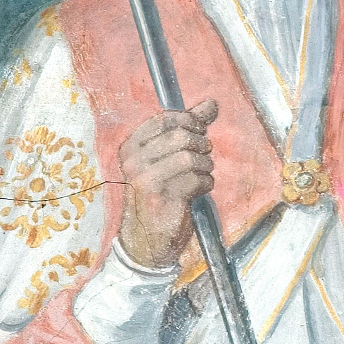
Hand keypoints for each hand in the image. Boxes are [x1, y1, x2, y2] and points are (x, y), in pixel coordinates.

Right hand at [117, 99, 217, 268]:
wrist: (145, 240)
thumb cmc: (160, 192)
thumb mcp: (168, 157)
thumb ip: (189, 128)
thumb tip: (212, 103)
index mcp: (131, 147)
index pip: (167, 119)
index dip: (191, 123)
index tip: (198, 134)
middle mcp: (133, 161)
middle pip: (182, 137)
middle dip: (201, 146)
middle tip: (202, 159)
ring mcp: (146, 180)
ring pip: (191, 158)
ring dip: (205, 167)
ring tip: (202, 176)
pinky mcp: (163, 198)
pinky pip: (197, 180)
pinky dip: (206, 184)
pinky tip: (199, 191)